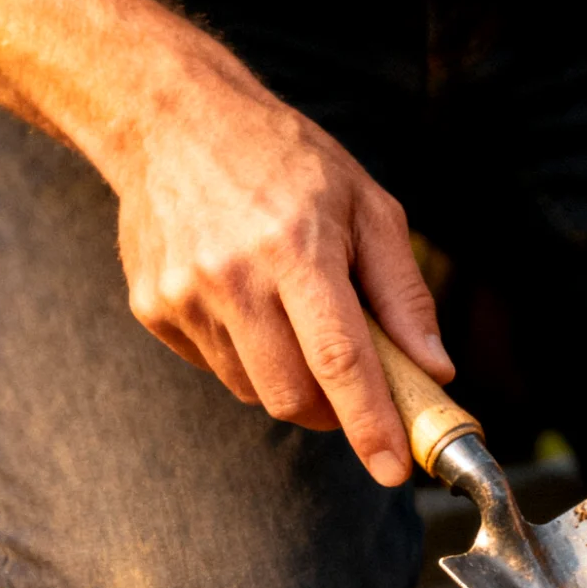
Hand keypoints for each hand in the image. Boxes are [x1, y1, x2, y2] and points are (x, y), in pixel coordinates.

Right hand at [105, 72, 450, 486]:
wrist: (170, 119)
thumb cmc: (286, 160)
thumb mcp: (367, 204)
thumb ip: (403, 291)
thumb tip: (433, 368)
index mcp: (296, 247)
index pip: (340, 360)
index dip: (370, 423)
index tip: (394, 468)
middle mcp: (232, 276)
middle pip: (293, 396)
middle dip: (335, 412)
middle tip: (357, 387)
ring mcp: (183, 296)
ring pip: (254, 390)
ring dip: (291, 379)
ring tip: (294, 314)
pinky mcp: (152, 308)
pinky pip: (216, 367)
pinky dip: (247, 355)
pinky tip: (247, 298)